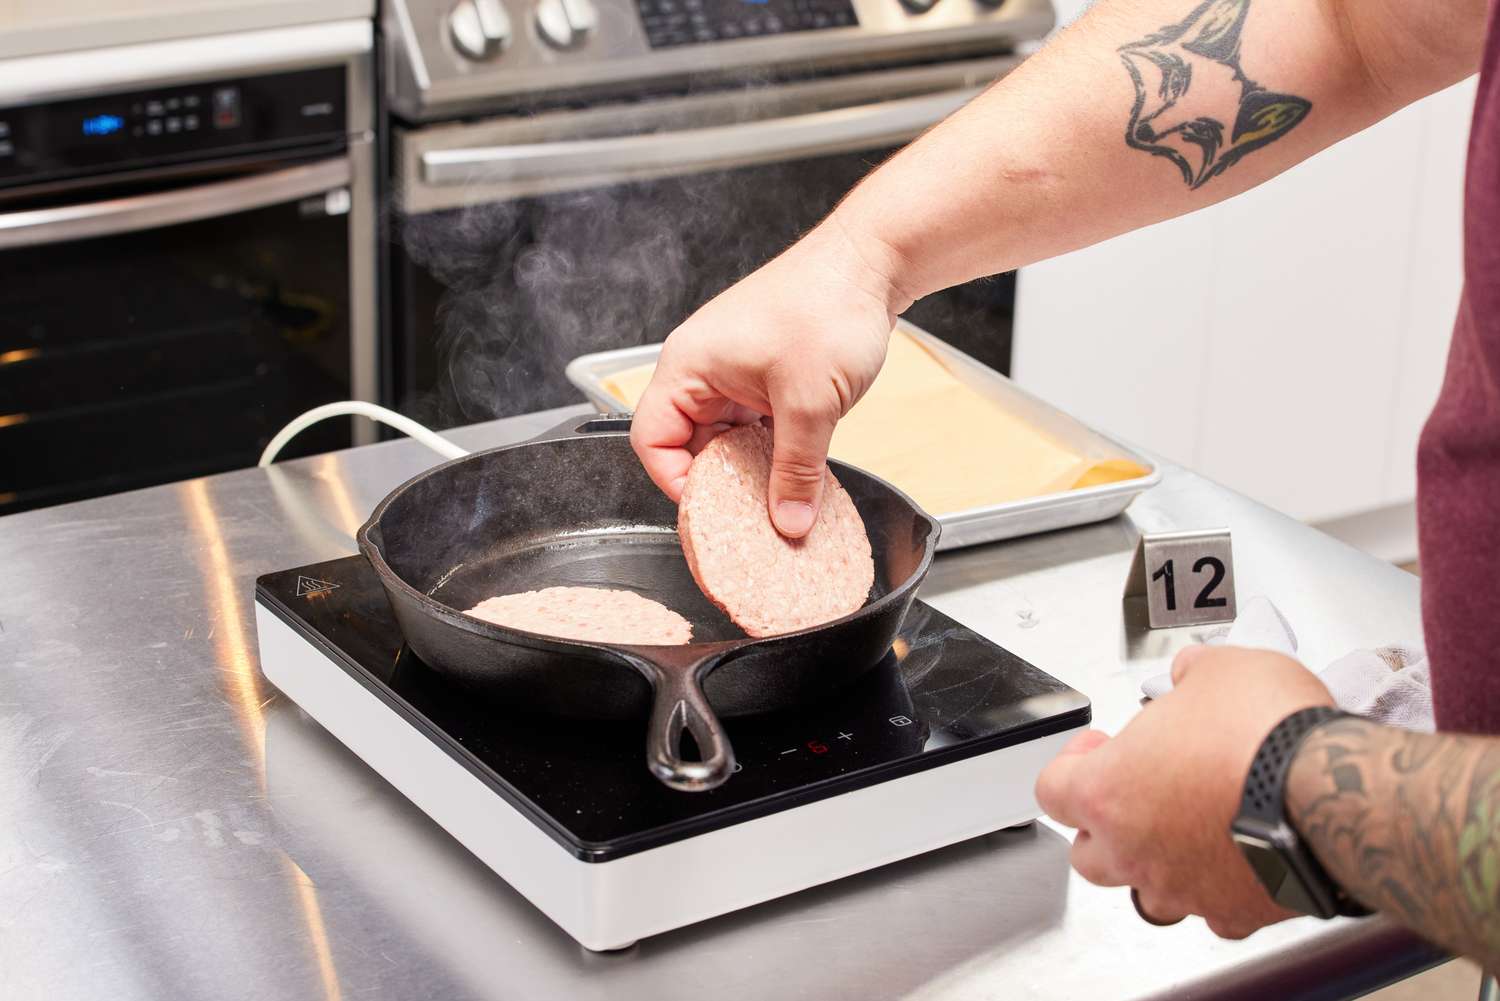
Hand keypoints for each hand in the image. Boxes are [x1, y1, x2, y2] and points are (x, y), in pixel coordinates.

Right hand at [630, 217, 908, 537]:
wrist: (875, 261)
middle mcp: (703, 366)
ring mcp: (734, 368)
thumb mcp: (810, 404)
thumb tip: (787, 521)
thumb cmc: (829, 304)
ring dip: (749, 466)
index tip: (713, 511)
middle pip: (687, 443)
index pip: (652, 440)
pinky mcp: (764, 372)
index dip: (675, 482)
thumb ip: (796, 469)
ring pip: (725, 436)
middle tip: (750, 514)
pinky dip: (770, 448)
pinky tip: (795, 469)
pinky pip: (752, 423)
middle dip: (719, 480)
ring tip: (777, 495)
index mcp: (688, 365)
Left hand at [1034, 645, 1334, 937]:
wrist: (1334, 792)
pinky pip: (1213, 913)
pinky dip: (1219, 890)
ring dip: (1156, 863)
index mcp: (1109, 791)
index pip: (1053, 790)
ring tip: (1183, 828)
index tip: (1096, 747)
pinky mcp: (1235, 911)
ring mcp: (1183, 887)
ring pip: (1145, 892)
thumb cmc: (1267, 734)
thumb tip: (1194, 673)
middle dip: (1104, 825)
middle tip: (1133, 792)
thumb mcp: (1219, 671)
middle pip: (1088, 854)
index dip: (1071, 763)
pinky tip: (1237, 861)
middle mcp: (1135, 849)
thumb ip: (1191, 675)